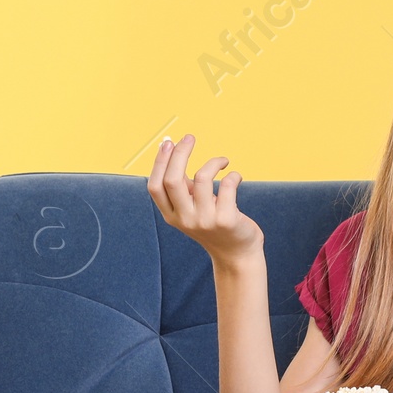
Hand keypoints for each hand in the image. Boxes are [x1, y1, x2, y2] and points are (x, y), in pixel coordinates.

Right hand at [147, 133, 262, 265]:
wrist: (237, 255)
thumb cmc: (215, 225)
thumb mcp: (192, 209)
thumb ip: (183, 187)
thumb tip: (174, 149)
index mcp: (171, 216)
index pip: (155, 186)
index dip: (159, 162)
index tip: (168, 142)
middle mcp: (185, 220)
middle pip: (173, 179)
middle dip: (180, 152)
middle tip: (190, 137)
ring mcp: (205, 221)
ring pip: (202, 178)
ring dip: (214, 162)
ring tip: (223, 162)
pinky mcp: (226, 220)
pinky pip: (226, 185)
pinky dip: (233, 175)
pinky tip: (236, 177)